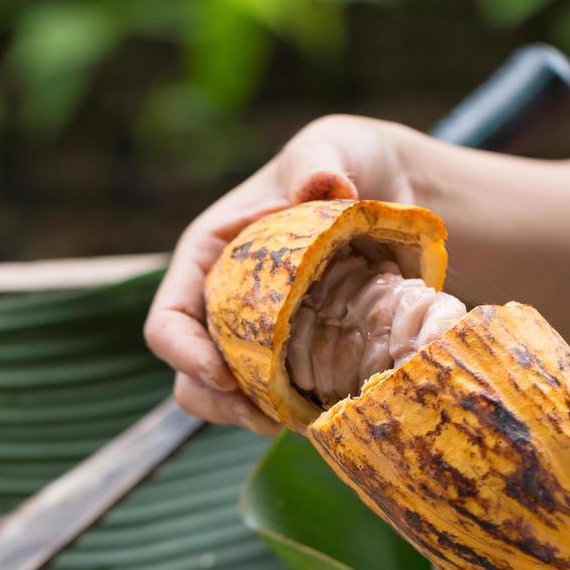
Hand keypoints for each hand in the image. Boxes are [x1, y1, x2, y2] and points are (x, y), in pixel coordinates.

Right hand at [144, 115, 413, 431]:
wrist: (399, 197)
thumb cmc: (350, 163)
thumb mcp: (334, 148)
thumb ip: (319, 161)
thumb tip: (318, 186)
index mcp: (210, 257)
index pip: (169, 319)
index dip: (184, 352)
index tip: (223, 373)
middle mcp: (223, 303)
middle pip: (189, 373)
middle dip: (217, 402)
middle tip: (262, 415)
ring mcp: (258, 336)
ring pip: (228, 398)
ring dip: (250, 418)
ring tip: (292, 420)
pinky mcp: (297, 356)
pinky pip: (279, 399)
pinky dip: (292, 413)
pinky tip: (321, 412)